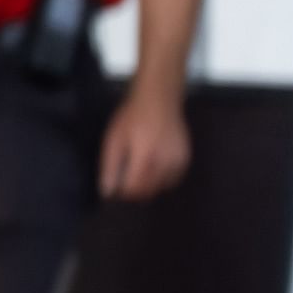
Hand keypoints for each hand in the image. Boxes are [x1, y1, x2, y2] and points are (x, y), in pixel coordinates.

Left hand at [100, 82, 191, 201]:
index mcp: (144, 157)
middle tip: (127, 182)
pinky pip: (174, 179)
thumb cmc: (132, 118)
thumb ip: (110, 167)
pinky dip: (163, 180)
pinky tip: (154, 170)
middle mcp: (164, 162)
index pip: (135, 189)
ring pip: (163, 187)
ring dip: (150, 186)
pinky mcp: (185, 158)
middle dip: (136, 192)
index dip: (124, 193)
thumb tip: (107, 192)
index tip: (117, 188)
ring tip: (141, 174)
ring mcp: (178, 161)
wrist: (159, 100)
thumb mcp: (113, 140)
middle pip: (150, 191)